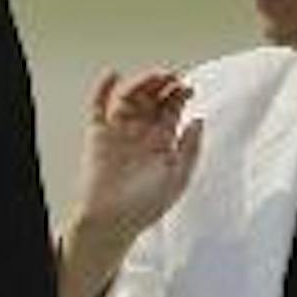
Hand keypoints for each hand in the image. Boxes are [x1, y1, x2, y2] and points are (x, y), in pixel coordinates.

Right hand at [67, 69, 202, 248]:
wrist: (113, 220)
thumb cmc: (145, 206)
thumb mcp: (179, 177)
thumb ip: (190, 148)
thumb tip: (199, 120)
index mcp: (162, 144)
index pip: (171, 111)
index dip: (179, 96)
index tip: (188, 87)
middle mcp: (140, 135)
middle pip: (151, 100)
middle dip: (162, 85)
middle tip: (172, 76)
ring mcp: (118, 132)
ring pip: (129, 99)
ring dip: (140, 84)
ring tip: (153, 76)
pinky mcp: (97, 134)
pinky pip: (98, 107)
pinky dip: (102, 90)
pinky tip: (112, 75)